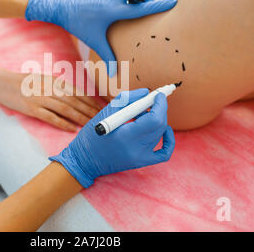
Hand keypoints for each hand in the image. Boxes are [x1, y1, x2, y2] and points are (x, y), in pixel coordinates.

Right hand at [0, 68, 101, 131]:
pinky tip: (72, 129)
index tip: (102, 108)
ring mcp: (41, 98)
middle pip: (75, 101)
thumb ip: (57, 85)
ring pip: (66, 109)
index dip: (92, 101)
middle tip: (102, 119)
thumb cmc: (21, 81)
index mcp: (54, 81)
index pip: (78, 92)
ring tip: (91, 125)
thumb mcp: (42, 79)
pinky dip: (63, 123)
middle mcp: (50, 88)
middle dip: (90, 111)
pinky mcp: (31, 108)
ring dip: (80, 118)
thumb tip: (72, 92)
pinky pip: (51, 117)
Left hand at [25, 0, 177, 76]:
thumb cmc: (79, 25)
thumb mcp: (94, 41)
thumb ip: (107, 57)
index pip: (140, 8)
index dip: (158, 6)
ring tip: (137, 2)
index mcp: (113, 11)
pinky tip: (127, 0)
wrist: (64, 7)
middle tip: (145, 5)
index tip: (173, 2)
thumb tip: (113, 75)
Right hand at [50, 89, 175, 187]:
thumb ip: (127, 99)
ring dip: (156, 120)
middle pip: (159, 125)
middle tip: (152, 101)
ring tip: (141, 115)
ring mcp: (140, 157)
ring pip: (160, 134)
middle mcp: (135, 148)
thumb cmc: (92, 134)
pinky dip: (168, 139)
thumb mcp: (105, 112)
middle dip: (160, 110)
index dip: (160, 105)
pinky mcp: (142, 162)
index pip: (154, 119)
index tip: (159, 95)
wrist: (85, 160)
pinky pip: (165, 153)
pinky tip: (164, 130)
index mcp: (125, 135)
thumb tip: (146, 92)